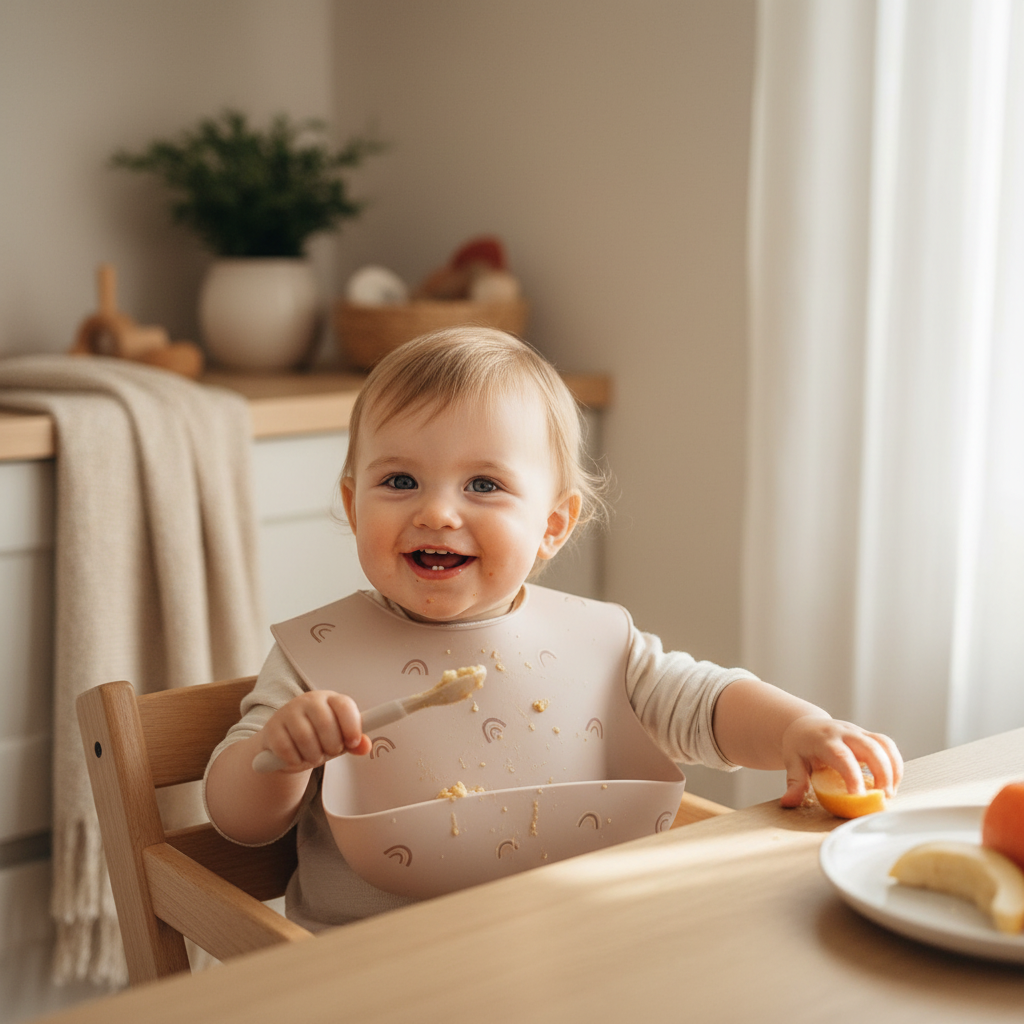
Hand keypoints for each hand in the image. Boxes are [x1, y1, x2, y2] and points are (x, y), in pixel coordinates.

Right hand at [257, 690, 370, 772]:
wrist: (284, 744)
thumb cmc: (318, 738)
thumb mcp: (339, 739)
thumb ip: (355, 743)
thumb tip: (365, 747)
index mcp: (330, 699)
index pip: (344, 706)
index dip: (351, 726)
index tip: (353, 742)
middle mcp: (308, 700)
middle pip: (325, 723)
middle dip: (331, 745)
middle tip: (330, 752)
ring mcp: (288, 712)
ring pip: (305, 737)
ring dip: (313, 755)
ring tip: (314, 756)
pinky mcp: (272, 728)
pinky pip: (286, 748)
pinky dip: (295, 760)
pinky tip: (297, 758)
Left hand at [778, 715, 902, 807]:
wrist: (805, 725)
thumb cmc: (800, 746)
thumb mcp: (792, 761)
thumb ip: (794, 782)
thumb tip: (788, 802)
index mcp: (824, 740)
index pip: (841, 756)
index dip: (852, 775)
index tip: (859, 796)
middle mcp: (844, 733)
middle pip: (870, 747)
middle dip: (882, 773)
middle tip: (883, 797)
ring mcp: (858, 732)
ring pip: (884, 744)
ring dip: (893, 769)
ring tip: (890, 793)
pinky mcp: (868, 735)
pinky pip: (887, 745)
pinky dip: (895, 764)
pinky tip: (892, 783)